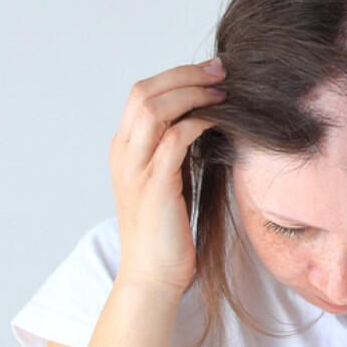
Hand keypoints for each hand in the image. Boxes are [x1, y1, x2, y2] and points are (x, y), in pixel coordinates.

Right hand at [109, 57, 228, 296]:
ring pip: (153, 108)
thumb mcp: (168, 181)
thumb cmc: (166, 232)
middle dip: (184, 74)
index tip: (211, 71)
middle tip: (220, 70)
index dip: (175, 75)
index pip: (141, 93)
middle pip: (144, 92)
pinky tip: (219, 120)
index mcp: (124, 149)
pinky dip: (198, 122)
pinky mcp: (154, 185)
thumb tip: (203, 119)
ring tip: (222, 91)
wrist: (152, 276)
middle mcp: (123, 153)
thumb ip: (174, 150)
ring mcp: (135, 168)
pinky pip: (175, 139)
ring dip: (191, 92)